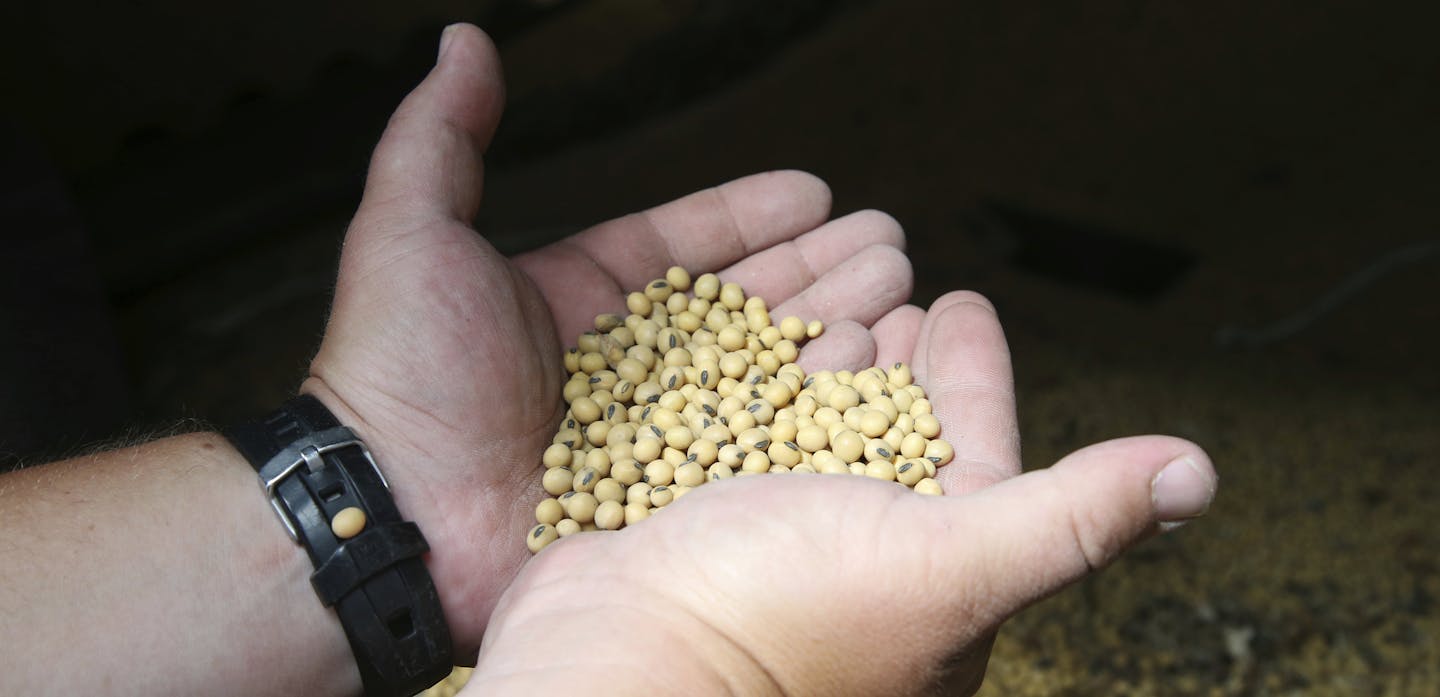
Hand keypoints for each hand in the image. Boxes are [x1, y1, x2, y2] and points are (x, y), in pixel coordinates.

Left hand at [300, 24, 914, 656]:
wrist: (393, 512)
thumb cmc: (397, 374)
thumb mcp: (410, 231)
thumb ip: (443, 135)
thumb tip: (463, 39)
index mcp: (576, 300)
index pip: (685, 246)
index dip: (751, 217)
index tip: (815, 191)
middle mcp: (623, 367)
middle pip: (741, 306)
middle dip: (819, 269)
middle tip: (889, 243)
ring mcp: (653, 435)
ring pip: (763, 372)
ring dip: (834, 327)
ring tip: (900, 291)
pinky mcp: (673, 499)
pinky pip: (758, 449)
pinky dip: (816, 414)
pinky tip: (872, 375)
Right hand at [464, 293, 1218, 690]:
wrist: (619, 667)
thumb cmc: (785, 629)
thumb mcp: (948, 566)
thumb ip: (1066, 517)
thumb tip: (1195, 474)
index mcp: (928, 574)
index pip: (971, 451)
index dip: (973, 376)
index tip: (964, 303)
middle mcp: (851, 556)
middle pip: (890, 429)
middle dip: (898, 352)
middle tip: (901, 280)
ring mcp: (767, 535)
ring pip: (809, 422)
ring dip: (826, 354)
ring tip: (830, 296)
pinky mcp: (692, 514)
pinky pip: (732, 424)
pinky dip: (744, 376)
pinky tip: (739, 339)